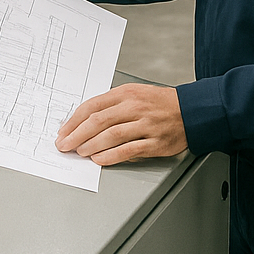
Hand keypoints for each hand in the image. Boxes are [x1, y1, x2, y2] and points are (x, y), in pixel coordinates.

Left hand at [55, 84, 187, 166]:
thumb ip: (112, 105)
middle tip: (65, 145)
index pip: (93, 106)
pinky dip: (111, 156)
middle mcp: (134, 107)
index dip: (74, 120)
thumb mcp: (134, 94)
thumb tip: (85, 122)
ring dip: (91, 145)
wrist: (190, 110)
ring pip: (111, 135)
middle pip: (98, 121)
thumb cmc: (160, 103)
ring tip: (79, 152)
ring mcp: (145, 124)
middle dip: (77, 134)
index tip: (63, 131)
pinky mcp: (154, 142)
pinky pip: (128, 150)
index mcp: (126, 93)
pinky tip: (100, 160)